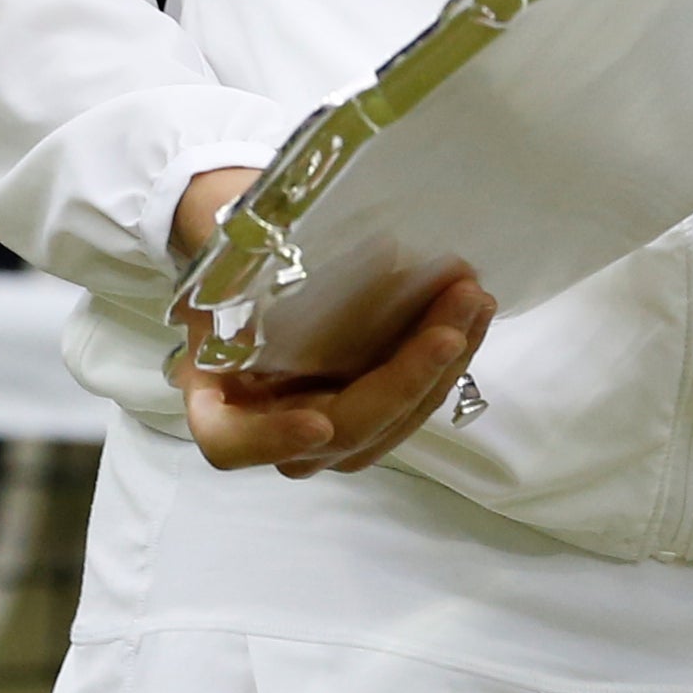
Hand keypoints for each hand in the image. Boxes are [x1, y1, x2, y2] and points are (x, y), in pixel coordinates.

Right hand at [166, 164, 491, 476]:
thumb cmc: (230, 275)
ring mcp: (329, 430)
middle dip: (406, 380)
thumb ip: (238, 280)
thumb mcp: (218, 277)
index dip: (276, 439)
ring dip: (440, 369)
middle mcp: (275, 432)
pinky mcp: (372, 411)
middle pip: (345, 432)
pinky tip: (473, 318)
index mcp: (219, 406)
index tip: (319, 421)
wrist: (257, 269)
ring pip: (391, 424)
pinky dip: (445, 362)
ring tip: (474, 305)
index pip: (235, 444)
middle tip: (450, 325)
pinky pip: (412, 403)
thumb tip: (279, 247)